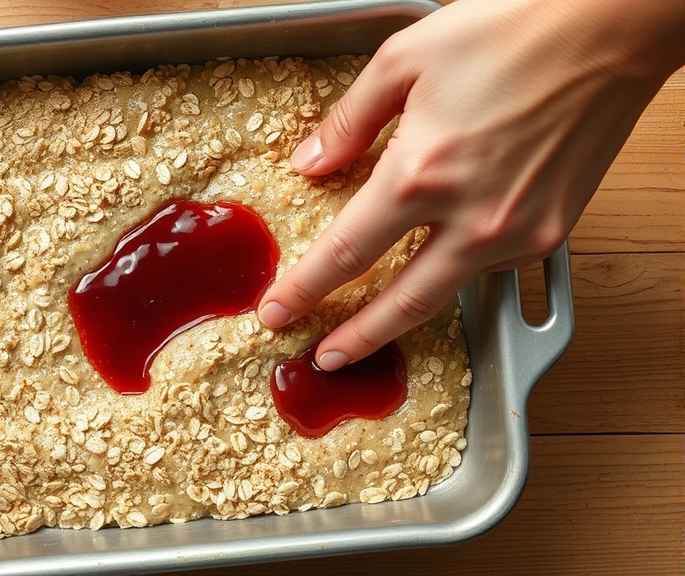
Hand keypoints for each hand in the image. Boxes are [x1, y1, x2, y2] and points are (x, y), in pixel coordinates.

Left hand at [257, 0, 684, 369]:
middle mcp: (471, 218)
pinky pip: (490, 268)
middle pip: (400, 306)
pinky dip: (455, 274)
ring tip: (370, 327)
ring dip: (403, 318)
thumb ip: (348, 122)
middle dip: (355, 340)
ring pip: (447, 294)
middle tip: (323, 358)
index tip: (276, 312)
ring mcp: (517, 232)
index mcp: (420, 174)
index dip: (304, 291)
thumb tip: (310, 165)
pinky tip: (435, 266)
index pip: (344, 255)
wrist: (609, 30)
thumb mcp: (403, 60)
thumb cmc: (509, 32)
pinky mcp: (552, 233)